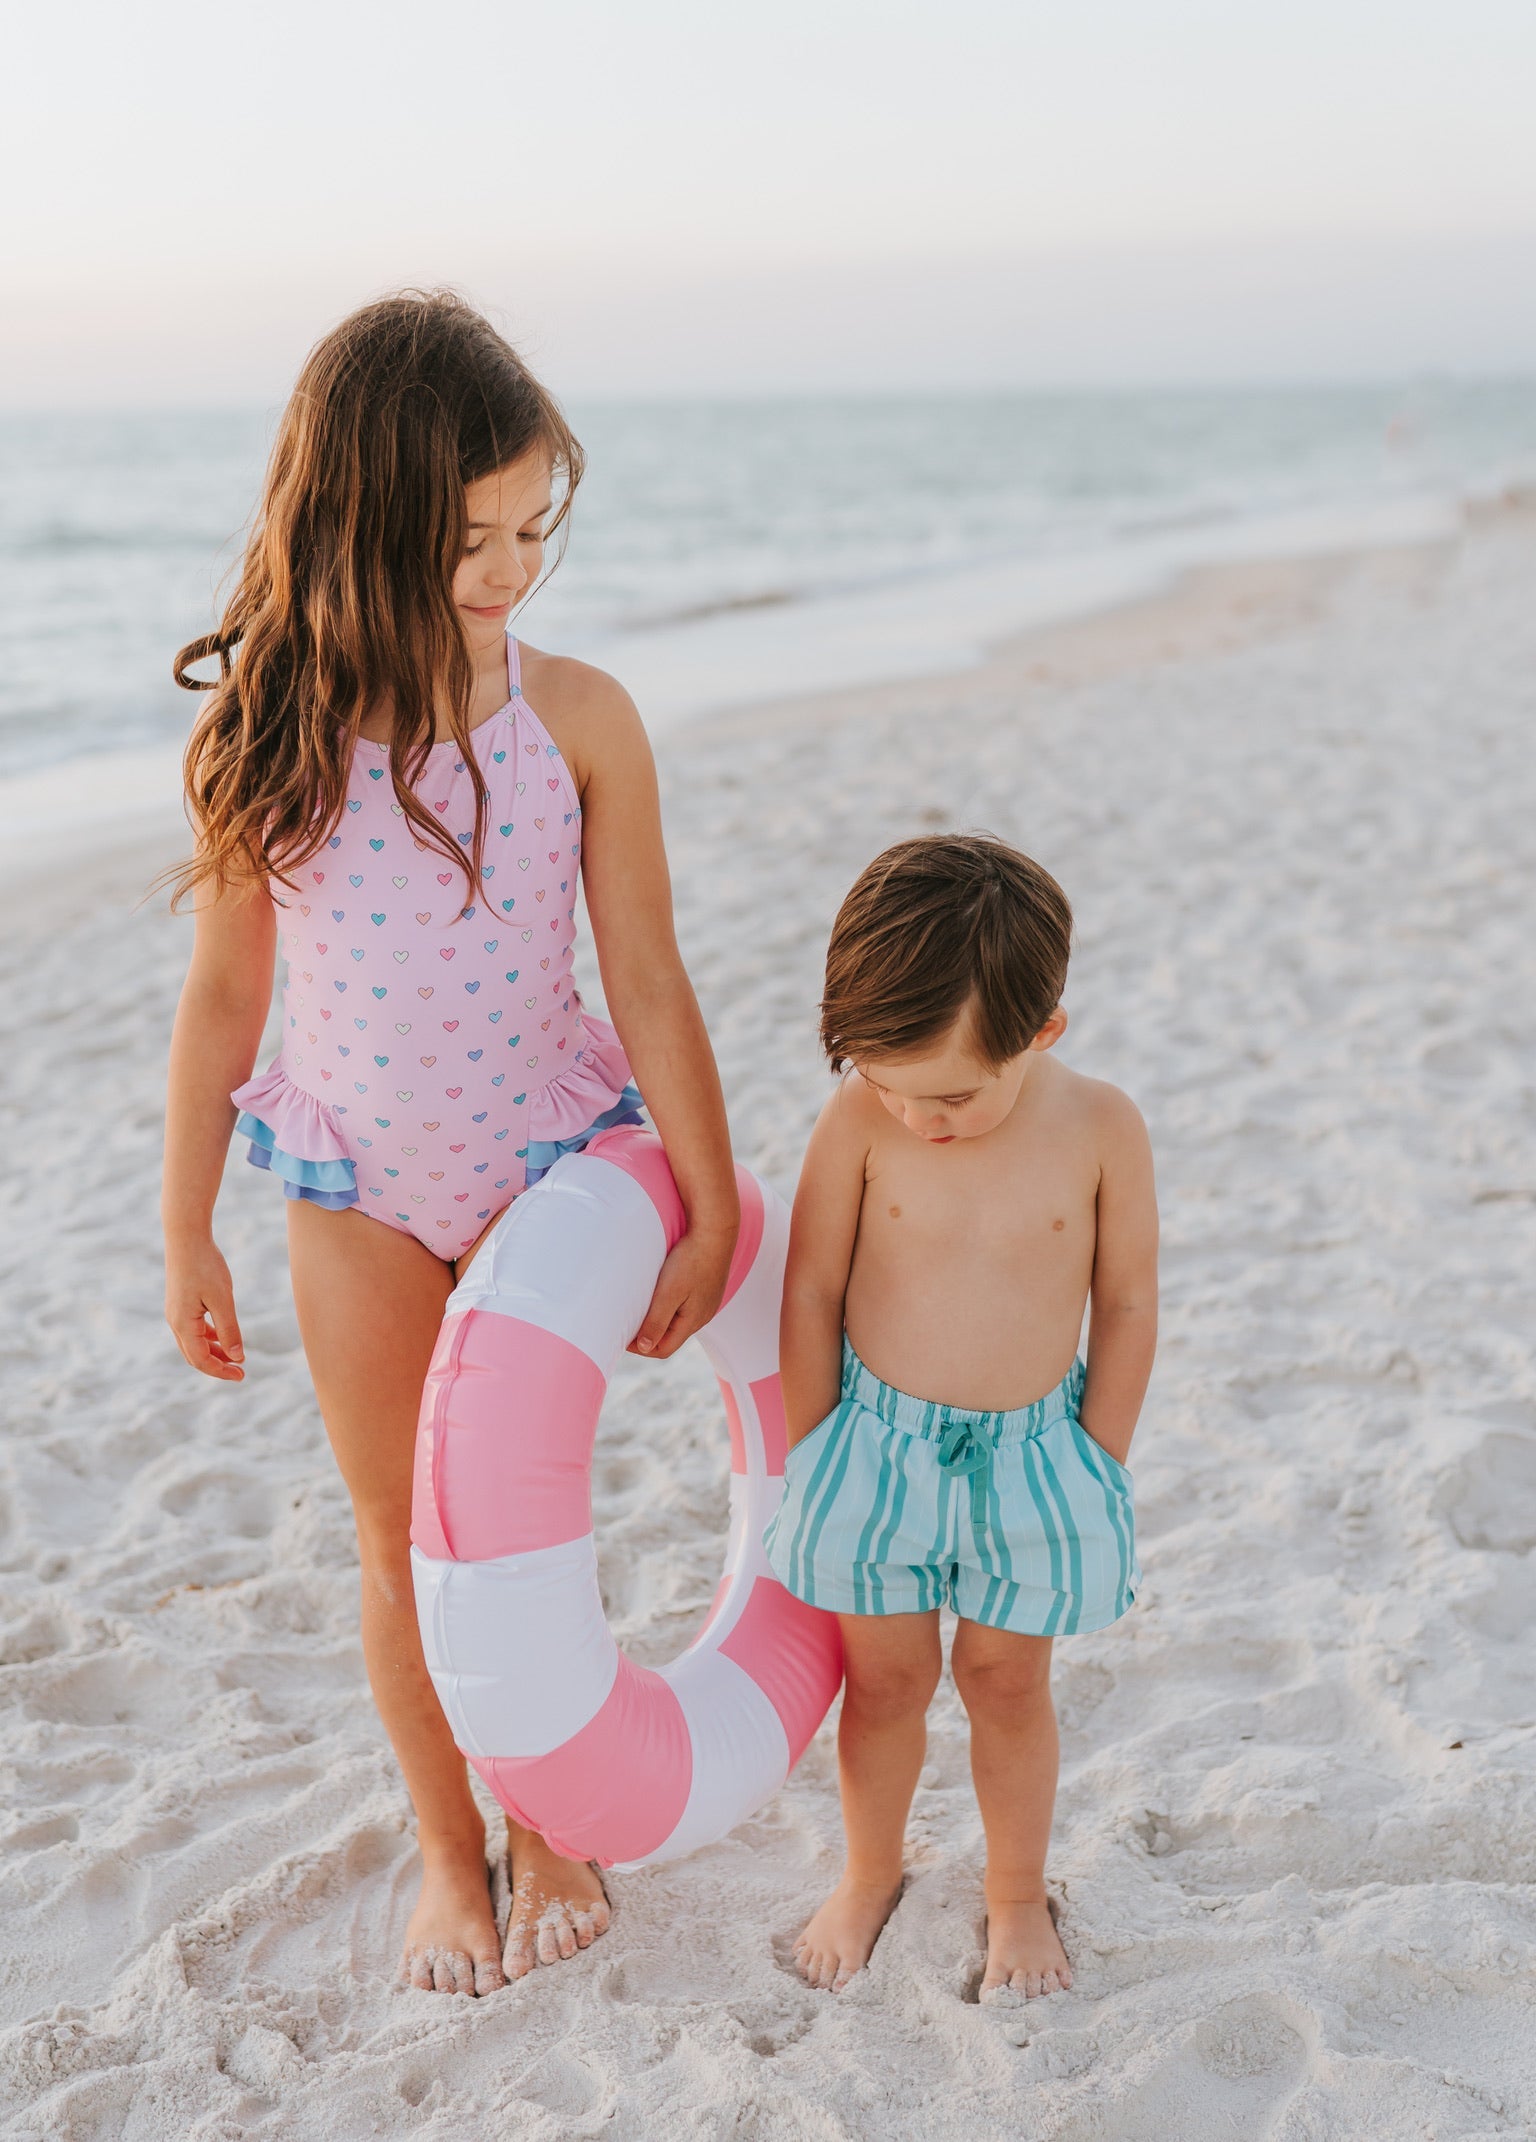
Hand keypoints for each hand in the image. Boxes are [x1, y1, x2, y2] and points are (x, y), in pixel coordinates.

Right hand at [165, 1239, 246, 1380]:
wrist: (186, 1237)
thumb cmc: (205, 1265)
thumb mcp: (223, 1299)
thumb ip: (230, 1330)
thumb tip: (237, 1357)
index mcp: (183, 1324)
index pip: (201, 1360)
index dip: (221, 1371)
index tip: (242, 1375)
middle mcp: (175, 1322)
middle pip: (195, 1356)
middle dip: (217, 1366)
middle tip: (241, 1372)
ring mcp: (176, 1312)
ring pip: (194, 1343)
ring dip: (214, 1353)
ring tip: (236, 1358)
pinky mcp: (181, 1303)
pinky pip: (194, 1329)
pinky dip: (210, 1337)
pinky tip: (224, 1338)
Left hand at [629, 1223, 736, 1359]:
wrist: (715, 1233)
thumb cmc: (691, 1260)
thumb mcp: (668, 1293)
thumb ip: (656, 1321)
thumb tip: (644, 1348)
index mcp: (692, 1322)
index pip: (664, 1349)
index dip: (641, 1348)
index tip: (622, 1336)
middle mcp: (702, 1317)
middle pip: (671, 1338)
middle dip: (648, 1335)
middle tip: (627, 1324)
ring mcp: (705, 1303)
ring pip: (677, 1322)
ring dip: (658, 1320)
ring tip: (640, 1309)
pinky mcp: (705, 1290)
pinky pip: (684, 1307)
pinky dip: (668, 1308)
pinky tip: (660, 1294)